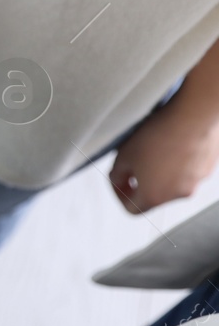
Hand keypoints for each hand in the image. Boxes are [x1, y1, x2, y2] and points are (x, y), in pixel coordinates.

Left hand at [110, 98, 218, 212]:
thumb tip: (119, 180)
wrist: (193, 116)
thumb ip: (117, 175)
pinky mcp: (207, 168)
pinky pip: (188, 169)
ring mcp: (196, 182)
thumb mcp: (123, 156)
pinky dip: (179, 162)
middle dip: (141, 181)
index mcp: (154, 197)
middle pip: (153, 195)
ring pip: (172, 182)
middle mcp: (177, 195)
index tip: (119, 182)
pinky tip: (174, 143)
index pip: (131, 209)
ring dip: (161, 170)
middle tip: (135, 161)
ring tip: (156, 149)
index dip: (120, 195)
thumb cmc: (159, 136)